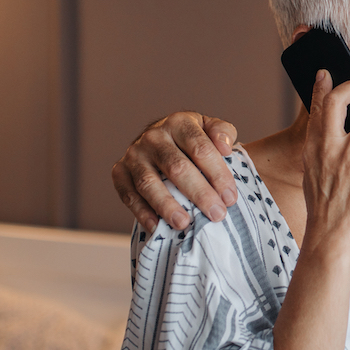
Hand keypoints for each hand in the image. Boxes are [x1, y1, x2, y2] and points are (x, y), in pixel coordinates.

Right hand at [111, 111, 239, 231]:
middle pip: (177, 167)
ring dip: (167, 205)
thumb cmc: (191, 140)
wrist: (160, 140)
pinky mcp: (119, 172)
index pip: (201, 148)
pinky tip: (156, 227)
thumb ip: (223, 133)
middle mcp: (153, 136)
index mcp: (179, 123)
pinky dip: (141, 212)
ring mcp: (134, 154)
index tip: (230, 198)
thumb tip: (225, 147)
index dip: (218, 174)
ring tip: (184, 224)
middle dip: (199, 193)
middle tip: (216, 214)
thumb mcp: (209, 129)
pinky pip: (128, 195)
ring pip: (149, 183)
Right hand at [299, 70, 349, 260]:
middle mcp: (328, 147)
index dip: (322, 86)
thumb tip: (337, 135)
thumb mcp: (314, 175)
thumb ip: (323, 152)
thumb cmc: (326, 210)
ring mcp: (349, 157)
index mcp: (313, 148)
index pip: (316, 108)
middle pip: (339, 100)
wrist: (330, 239)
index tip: (326, 73)